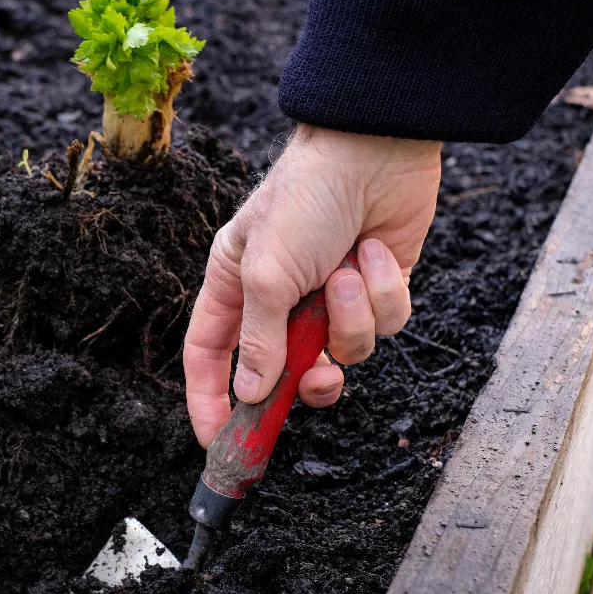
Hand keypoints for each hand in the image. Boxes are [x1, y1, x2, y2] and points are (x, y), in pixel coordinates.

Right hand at [183, 124, 441, 446]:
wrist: (377, 150)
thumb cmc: (305, 198)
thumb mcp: (267, 273)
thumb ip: (259, 341)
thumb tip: (250, 395)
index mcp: (234, 286)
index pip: (209, 357)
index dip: (210, 402)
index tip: (220, 444)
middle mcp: (279, 297)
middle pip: (281, 371)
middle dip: (304, 378)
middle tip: (318, 382)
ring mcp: (330, 297)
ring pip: (342, 351)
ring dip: (349, 317)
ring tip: (346, 271)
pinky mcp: (375, 291)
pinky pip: (383, 325)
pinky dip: (381, 294)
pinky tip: (372, 253)